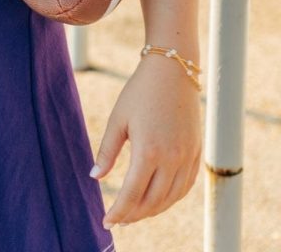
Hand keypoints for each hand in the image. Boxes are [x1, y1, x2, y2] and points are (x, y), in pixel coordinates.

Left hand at [90, 51, 201, 228]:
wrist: (172, 71)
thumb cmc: (139, 92)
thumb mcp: (118, 119)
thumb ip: (107, 151)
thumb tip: (95, 177)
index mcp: (149, 151)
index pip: (133, 195)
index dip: (119, 212)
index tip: (106, 221)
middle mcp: (172, 159)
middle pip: (153, 202)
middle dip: (134, 215)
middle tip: (118, 220)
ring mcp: (188, 157)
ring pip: (171, 198)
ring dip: (152, 210)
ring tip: (134, 214)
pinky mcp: (197, 153)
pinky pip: (186, 186)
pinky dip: (171, 198)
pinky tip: (158, 200)